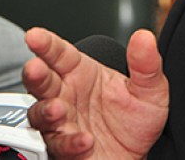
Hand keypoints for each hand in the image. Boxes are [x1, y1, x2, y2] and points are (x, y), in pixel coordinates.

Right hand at [22, 28, 168, 158]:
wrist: (139, 155)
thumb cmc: (136, 119)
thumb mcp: (150, 90)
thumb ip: (146, 64)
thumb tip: (145, 37)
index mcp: (81, 73)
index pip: (60, 54)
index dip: (46, 44)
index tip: (35, 36)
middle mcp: (66, 96)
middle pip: (42, 82)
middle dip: (35, 74)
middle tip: (35, 68)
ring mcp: (62, 123)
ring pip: (40, 115)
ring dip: (46, 111)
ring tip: (57, 109)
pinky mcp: (64, 148)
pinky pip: (60, 145)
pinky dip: (70, 142)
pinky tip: (84, 140)